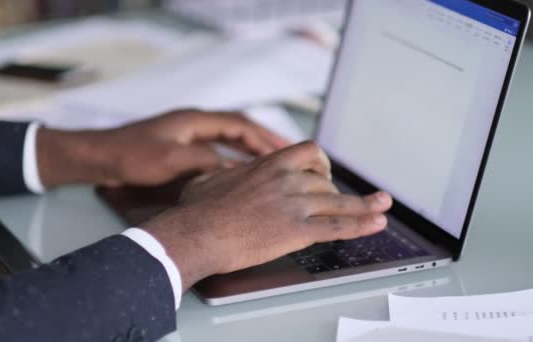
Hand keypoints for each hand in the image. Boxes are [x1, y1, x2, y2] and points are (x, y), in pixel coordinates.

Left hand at [36, 109, 289, 187]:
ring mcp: (187, 135)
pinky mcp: (180, 148)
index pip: (238, 125)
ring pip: (227, 140)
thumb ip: (204, 161)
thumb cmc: (131, 155)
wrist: (100, 157)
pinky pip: (216, 150)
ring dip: (249, 150)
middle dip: (263, 140)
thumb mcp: (171, 159)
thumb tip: (233, 169)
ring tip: (272, 164)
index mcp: (194, 120)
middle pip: (237, 129)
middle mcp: (194, 123)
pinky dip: (232, 159)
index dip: (263, 137)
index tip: (284, 151)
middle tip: (288, 154)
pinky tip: (239, 173)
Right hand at [141, 142, 392, 290]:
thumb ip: (227, 173)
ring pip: (339, 202)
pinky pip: (338, 226)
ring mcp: (295, 204)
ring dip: (365, 205)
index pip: (309, 152)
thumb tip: (226, 171)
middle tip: (338, 202)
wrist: (197, 233)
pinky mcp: (298, 230)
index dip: (322, 163)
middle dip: (333, 193)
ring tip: (383, 206)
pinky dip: (361, 225)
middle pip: (326, 181)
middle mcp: (287, 180)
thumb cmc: (197, 209)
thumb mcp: (209, 178)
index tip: (324, 173)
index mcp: (268, 165)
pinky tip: (376, 224)